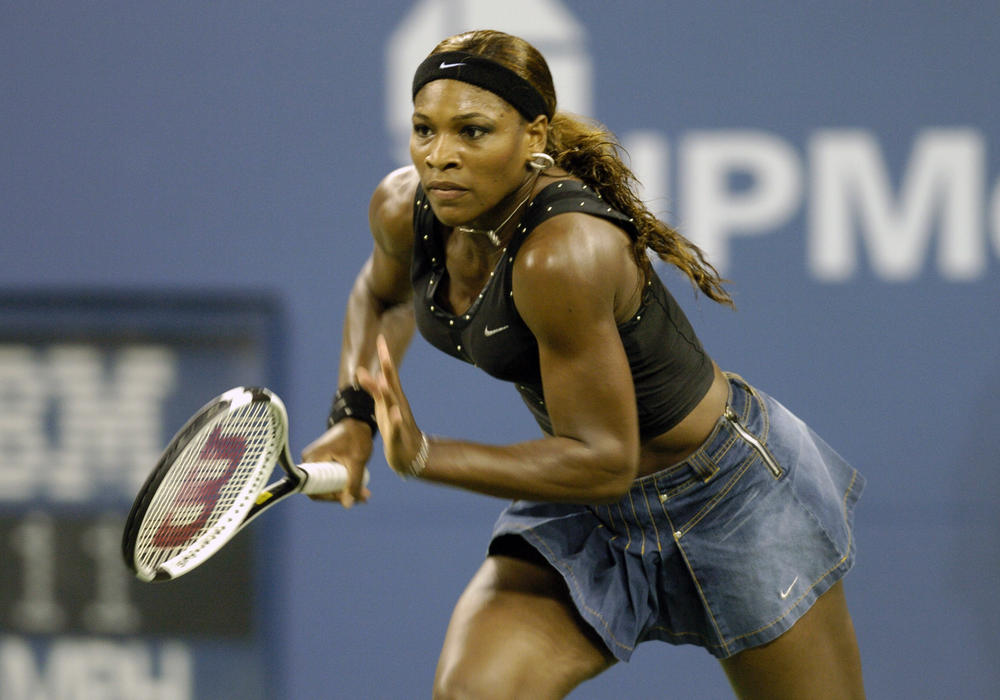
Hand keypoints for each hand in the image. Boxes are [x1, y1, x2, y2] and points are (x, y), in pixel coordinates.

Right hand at [301, 419, 372, 506]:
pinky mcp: (323, 461)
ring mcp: (316, 461)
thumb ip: (353, 484)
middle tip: (362, 498)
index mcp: (313, 459)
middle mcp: (310, 461)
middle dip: (342, 495)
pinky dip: (344, 482)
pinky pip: (331, 477)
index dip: (330, 498)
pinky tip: (361, 487)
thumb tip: (347, 505)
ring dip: (346, 490)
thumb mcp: (357, 462)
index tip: (348, 497)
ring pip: (328, 484)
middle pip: (321, 489)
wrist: (358, 421)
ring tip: (365, 494)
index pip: (315, 490)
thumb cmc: (356, 438)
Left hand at [355, 335, 425, 476]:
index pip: (389, 373)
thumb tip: (360, 370)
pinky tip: (395, 413)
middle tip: (383, 350)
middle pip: (392, 383)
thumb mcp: (381, 405)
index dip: (385, 356)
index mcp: (393, 396)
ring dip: (388, 392)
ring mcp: (398, 419)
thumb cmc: (394, 425)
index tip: (381, 339)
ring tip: (383, 380)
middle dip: (388, 367)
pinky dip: (395, 420)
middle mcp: (397, 403)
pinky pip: (395, 427)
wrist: (411, 453)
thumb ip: (372, 387)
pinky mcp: (396, 435)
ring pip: (392, 403)